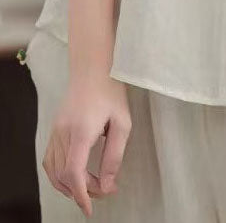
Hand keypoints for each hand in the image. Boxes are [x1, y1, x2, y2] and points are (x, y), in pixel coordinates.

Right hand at [42, 74, 130, 216]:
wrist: (93, 68)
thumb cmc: (112, 92)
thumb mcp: (123, 123)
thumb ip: (114, 156)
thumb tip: (107, 186)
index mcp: (81, 131)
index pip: (73, 172)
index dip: (81, 195)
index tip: (90, 209)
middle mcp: (63, 133)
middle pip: (64, 175)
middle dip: (83, 190)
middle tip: (105, 189)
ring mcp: (55, 131)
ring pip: (53, 171)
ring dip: (70, 185)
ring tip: (92, 185)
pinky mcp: (54, 129)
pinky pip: (50, 160)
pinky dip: (59, 174)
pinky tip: (75, 175)